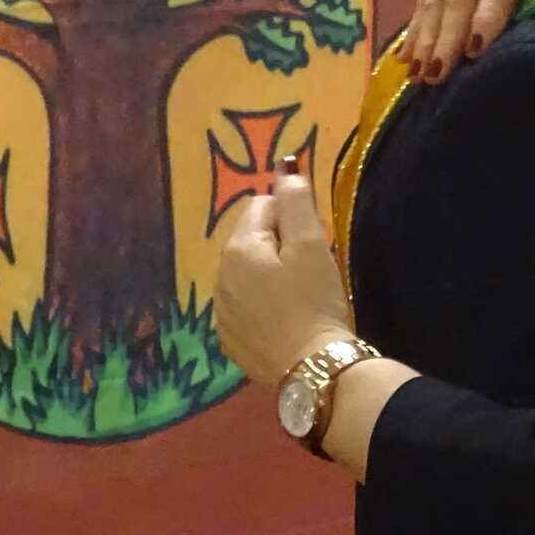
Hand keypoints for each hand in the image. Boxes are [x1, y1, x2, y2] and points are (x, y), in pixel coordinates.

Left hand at [213, 165, 355, 391]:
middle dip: (278, 246)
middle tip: (310, 270)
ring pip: (246, 276)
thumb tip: (283, 166)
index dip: (293, 218)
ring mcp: (220, 312)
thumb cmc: (315, 301)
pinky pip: (244, 308)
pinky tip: (284, 321)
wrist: (313, 369)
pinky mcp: (230, 341)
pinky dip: (261, 307)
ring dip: (268, 276)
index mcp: (237, 248)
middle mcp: (219, 277)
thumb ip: (295, 201)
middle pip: (251, 241)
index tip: (313, 242)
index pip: (263, 207)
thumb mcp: (311, 244)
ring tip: (299, 297)